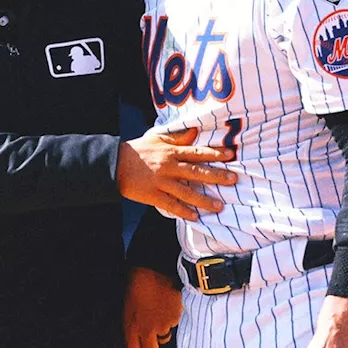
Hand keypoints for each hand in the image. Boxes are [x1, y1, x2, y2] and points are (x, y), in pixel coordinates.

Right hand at [117, 128, 235, 220]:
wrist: (114, 164)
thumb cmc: (137, 150)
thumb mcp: (157, 138)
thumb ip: (177, 137)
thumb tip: (195, 131)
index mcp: (171, 152)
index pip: (197, 152)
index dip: (214, 153)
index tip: (230, 155)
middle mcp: (169, 166)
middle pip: (196, 172)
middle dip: (216, 176)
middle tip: (233, 180)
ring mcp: (161, 182)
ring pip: (187, 192)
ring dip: (204, 200)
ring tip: (219, 206)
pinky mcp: (153, 195)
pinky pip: (171, 204)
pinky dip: (183, 211)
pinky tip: (195, 216)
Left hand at [123, 267, 181, 347]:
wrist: (155, 268)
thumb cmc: (138, 281)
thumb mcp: (127, 305)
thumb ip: (131, 323)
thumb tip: (133, 331)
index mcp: (131, 327)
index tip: (137, 345)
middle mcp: (147, 330)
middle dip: (152, 343)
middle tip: (150, 330)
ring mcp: (163, 325)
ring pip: (164, 335)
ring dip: (162, 327)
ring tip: (158, 311)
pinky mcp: (176, 317)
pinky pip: (174, 323)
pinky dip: (171, 317)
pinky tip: (166, 304)